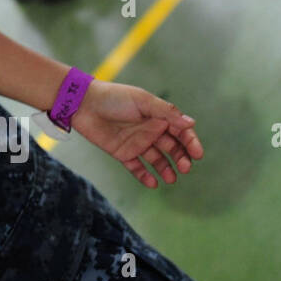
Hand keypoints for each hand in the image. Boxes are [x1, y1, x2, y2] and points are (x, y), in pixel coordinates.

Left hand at [70, 81, 202, 188]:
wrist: (83, 103)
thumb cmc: (113, 97)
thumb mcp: (142, 101)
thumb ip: (166, 112)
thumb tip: (191, 123)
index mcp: (157, 116)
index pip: (180, 131)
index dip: (190, 142)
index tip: (197, 154)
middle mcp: (150, 130)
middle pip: (172, 148)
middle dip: (181, 158)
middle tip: (186, 168)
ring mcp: (137, 142)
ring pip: (157, 160)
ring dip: (166, 169)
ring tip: (171, 178)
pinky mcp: (122, 153)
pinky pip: (137, 167)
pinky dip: (145, 176)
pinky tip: (153, 183)